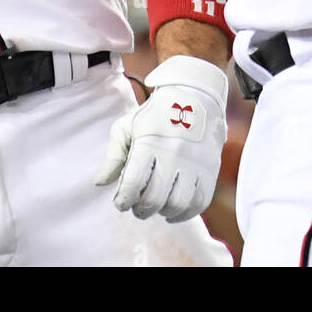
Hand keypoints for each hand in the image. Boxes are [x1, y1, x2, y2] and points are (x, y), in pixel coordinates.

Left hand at [94, 54, 227, 221]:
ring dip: (163, 212)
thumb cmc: (155, 116)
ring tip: (156, 207)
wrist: (194, 98)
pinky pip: (200, 202)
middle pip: (155, 198)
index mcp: (149, 142)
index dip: (123, 199)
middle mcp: (174, 153)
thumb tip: (101, 183)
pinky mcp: (210, 169)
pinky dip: (185, 214)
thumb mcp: (127, 126)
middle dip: (141, 210)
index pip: (133, 182)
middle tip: (136, 208)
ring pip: (178, 204)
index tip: (120, 202)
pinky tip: (173, 212)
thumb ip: (113, 155)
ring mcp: (195, 162)